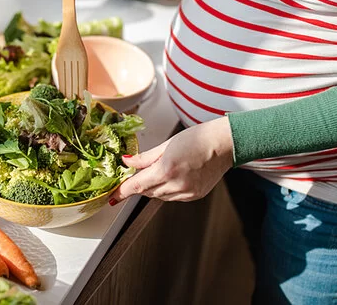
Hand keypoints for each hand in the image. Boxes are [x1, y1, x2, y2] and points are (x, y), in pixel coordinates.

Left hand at [109, 117, 233, 203]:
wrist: (224, 144)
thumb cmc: (199, 138)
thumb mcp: (167, 144)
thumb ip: (145, 157)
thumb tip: (127, 162)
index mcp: (166, 170)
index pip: (137, 186)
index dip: (122, 192)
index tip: (112, 197)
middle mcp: (176, 185)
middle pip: (147, 191)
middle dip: (140, 184)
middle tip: (136, 173)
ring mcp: (187, 193)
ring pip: (160, 196)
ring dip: (154, 187)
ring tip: (162, 169)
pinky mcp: (195, 196)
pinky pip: (173, 197)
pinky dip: (168, 189)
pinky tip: (174, 175)